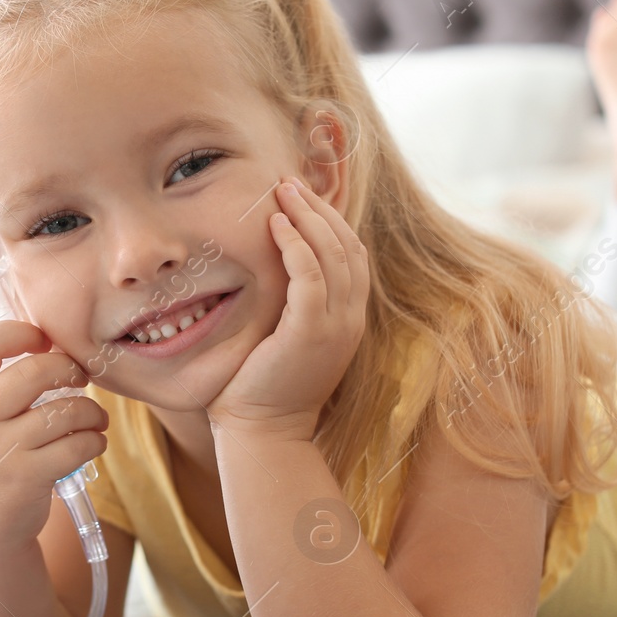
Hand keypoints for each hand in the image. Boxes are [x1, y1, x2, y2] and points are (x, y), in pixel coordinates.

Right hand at [0, 320, 108, 551]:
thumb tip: (44, 343)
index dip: (22, 332)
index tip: (44, 341)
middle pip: (34, 371)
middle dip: (69, 370)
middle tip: (80, 379)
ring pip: (64, 410)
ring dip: (92, 410)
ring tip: (95, 418)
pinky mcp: (26, 479)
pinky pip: (77, 445)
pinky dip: (95, 440)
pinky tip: (93, 443)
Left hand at [206, 176, 368, 439]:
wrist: (263, 435)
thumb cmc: (262, 388)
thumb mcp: (286, 338)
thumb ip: (291, 304)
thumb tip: (272, 268)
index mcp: (348, 320)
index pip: (353, 255)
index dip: (331, 219)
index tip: (301, 195)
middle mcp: (350, 320)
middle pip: (348, 246)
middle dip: (319, 208)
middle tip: (289, 181)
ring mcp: (335, 327)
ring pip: (333, 254)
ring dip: (308, 216)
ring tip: (282, 190)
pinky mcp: (310, 333)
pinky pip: (311, 276)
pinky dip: (296, 245)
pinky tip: (275, 225)